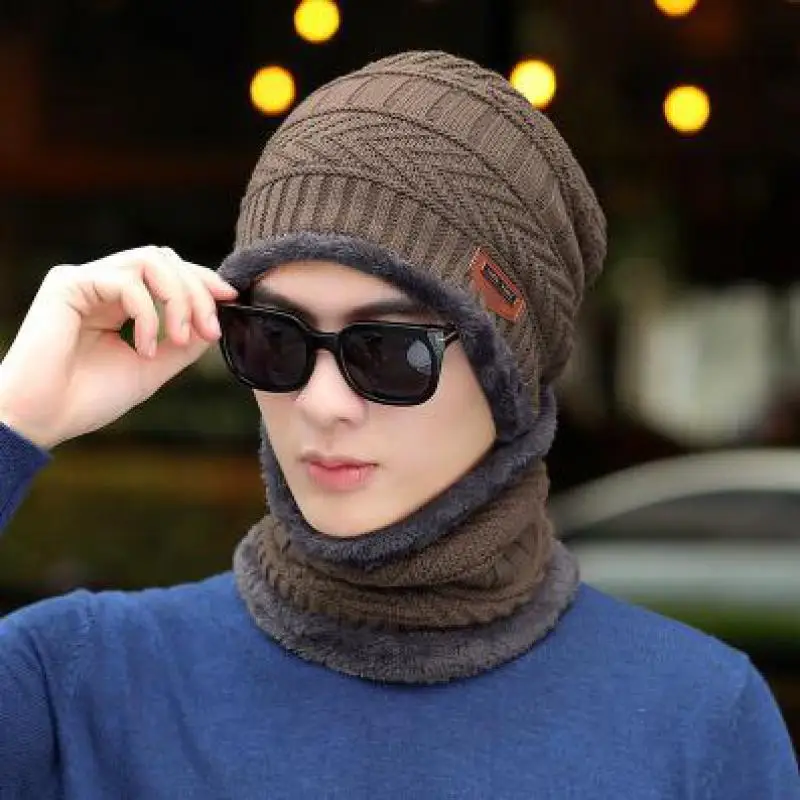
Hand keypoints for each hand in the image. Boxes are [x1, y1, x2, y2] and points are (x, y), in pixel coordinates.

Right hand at [0, 246, 237, 448]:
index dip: (203, 282)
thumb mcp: (152, 368)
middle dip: (197, 291)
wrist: (43, 420)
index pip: (169, 273)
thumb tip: (214, 319)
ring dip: (178, 298)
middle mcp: (102, 285)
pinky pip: (126, 280)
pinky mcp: (67, 284)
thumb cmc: (88, 398)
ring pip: (151, 260)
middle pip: (166, 260)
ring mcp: (85, 280)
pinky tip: (146, 348)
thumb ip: (183, 343)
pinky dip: (148, 313)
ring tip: (179, 339)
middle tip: (209, 330)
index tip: (230, 301)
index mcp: (120, 302)